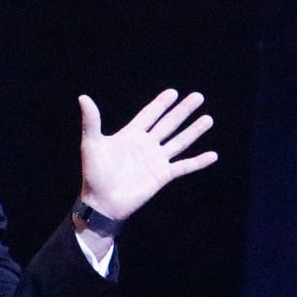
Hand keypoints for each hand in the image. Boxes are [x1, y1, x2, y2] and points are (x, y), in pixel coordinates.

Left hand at [77, 89, 217, 224]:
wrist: (102, 203)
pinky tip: (212, 155)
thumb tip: (83, 97)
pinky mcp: (162, 176)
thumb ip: (92, 121)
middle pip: (169, 124)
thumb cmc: (94, 174)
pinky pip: (184, 166)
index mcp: (131, 135)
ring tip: (208, 119)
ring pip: (179, 142)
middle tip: (198, 97)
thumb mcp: (91, 144)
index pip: (149, 115)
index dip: (161, 104)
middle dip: (183, 111)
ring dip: (194, 131)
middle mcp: (146, 145)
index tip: (173, 92)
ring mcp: (156, 160)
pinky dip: (198, 161)